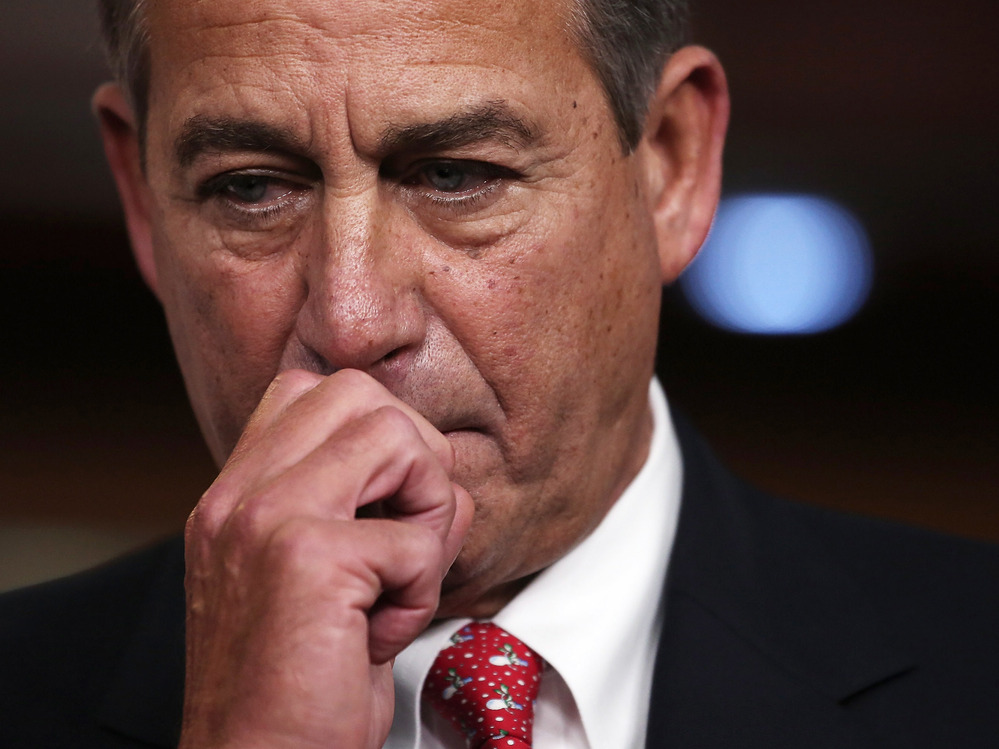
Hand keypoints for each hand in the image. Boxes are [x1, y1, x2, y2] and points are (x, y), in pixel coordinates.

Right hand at [178, 369, 473, 748]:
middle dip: (418, 462)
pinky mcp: (308, 558)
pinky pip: (418, 540)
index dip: (379, 432)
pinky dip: (421, 592)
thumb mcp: (310, 573)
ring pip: (402, 439)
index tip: (388, 502)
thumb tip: (430, 461)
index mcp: (237, 492)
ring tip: (396, 580)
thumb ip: (349, 503)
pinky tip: (379, 632)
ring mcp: (267, 516)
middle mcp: (242, 494)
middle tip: (404, 536)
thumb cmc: (296, 680)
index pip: (315, 388)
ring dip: (428, 515)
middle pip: (367, 396)